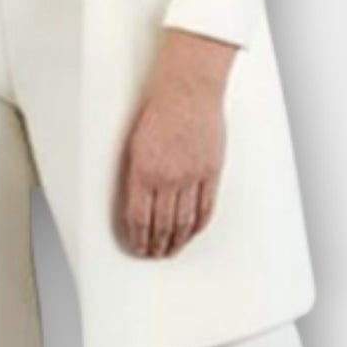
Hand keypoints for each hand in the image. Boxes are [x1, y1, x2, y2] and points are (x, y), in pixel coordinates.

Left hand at [116, 30, 236, 256]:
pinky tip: (192, 233)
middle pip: (161, 224)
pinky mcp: (211, 171)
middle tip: (152, 254)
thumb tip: (137, 206)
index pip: (137, 218)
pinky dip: (198, 225)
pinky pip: (205, 208)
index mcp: (142, 171)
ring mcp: (191, 176)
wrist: (188, 91)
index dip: (137, 238)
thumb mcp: (135, 145)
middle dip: (155, 245)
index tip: (136, 247)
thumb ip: (137, 176)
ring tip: (171, 251)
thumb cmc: (160, 111)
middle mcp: (166, 177)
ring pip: (183, 222)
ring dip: (176, 241)